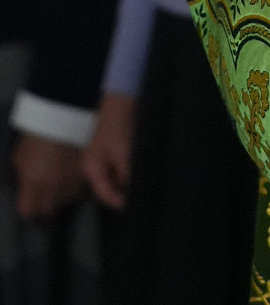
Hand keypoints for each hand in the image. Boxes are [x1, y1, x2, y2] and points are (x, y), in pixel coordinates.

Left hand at [12, 134, 86, 218]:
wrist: (66, 115)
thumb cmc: (38, 134)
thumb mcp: (20, 156)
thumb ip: (22, 177)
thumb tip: (25, 188)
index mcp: (34, 184)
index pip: (28, 211)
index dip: (27, 208)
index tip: (28, 203)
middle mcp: (54, 188)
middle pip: (47, 211)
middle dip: (43, 205)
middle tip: (43, 194)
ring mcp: (72, 183)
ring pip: (65, 201)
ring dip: (60, 195)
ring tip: (59, 180)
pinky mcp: (86, 175)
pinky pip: (79, 189)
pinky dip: (75, 185)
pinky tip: (70, 174)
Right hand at [82, 92, 136, 209]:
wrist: (124, 99)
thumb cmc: (119, 124)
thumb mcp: (123, 153)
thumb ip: (126, 176)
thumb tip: (132, 194)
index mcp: (92, 168)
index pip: (104, 194)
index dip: (119, 202)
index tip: (135, 205)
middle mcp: (96, 166)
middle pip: (110, 188)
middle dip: (124, 192)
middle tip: (141, 195)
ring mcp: (105, 159)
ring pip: (117, 179)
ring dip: (128, 182)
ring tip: (142, 183)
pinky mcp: (115, 152)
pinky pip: (122, 169)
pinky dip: (130, 172)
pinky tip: (141, 170)